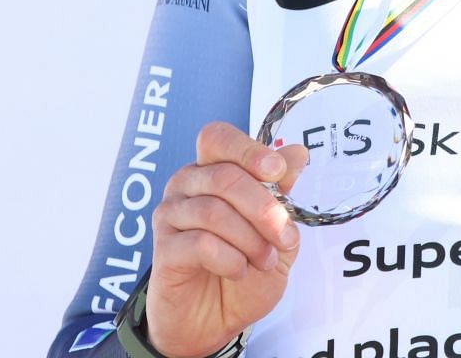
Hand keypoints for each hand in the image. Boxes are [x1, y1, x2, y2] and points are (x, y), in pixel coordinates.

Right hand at [146, 123, 309, 357]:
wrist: (216, 321)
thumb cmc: (244, 270)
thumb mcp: (276, 232)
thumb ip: (282, 193)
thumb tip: (296, 153)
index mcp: (212, 170)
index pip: (217, 138)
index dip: (247, 149)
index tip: (277, 172)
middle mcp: (186, 185)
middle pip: (224, 177)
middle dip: (264, 208)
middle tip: (284, 238)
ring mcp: (170, 216)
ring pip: (214, 211)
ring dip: (250, 239)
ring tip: (265, 260)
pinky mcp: (163, 250)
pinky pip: (200, 243)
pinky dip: (230, 259)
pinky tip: (240, 270)